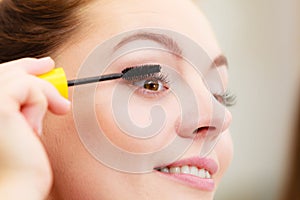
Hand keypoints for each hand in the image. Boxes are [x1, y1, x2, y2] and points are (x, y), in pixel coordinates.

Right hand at [0, 57, 69, 199]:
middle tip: (51, 66)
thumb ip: (22, 105)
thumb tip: (40, 80)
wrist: (17, 188)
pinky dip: (42, 101)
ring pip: (20, 78)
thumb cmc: (20, 165)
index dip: (20, 67)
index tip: (42, 64)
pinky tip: (38, 127)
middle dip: (31, 68)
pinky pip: (28, 87)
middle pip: (5, 72)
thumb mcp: (20, 127)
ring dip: (44, 93)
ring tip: (59, 110)